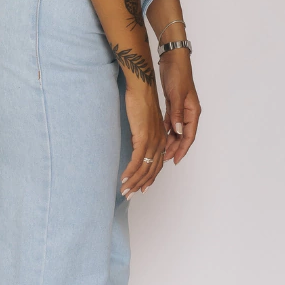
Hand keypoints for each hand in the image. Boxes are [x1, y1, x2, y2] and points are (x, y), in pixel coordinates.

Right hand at [121, 81, 167, 197]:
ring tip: (124, 191)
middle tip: (129, 195)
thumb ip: (143, 135)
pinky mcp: (144, 138)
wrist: (142, 89)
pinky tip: (124, 179)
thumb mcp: (144, 122)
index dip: (149, 178)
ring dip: (133, 182)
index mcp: (161, 139)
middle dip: (140, 185)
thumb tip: (136, 144)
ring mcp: (153, 141)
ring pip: (144, 168)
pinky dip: (130, 172)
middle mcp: (160, 143)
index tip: (141, 188)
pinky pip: (137, 160)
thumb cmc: (141, 101)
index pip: (157, 165)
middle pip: (151, 170)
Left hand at [159, 50, 199, 164]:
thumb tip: (178, 131)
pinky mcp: (173, 104)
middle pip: (183, 135)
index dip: (182, 149)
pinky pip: (170, 122)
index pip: (189, 135)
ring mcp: (181, 108)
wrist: (173, 59)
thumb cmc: (178, 74)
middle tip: (164, 159)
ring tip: (161, 151)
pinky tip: (159, 137)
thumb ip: (177, 113)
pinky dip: (166, 130)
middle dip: (175, 148)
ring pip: (176, 130)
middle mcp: (189, 112)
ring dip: (170, 141)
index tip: (175, 160)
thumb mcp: (177, 94)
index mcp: (193, 111)